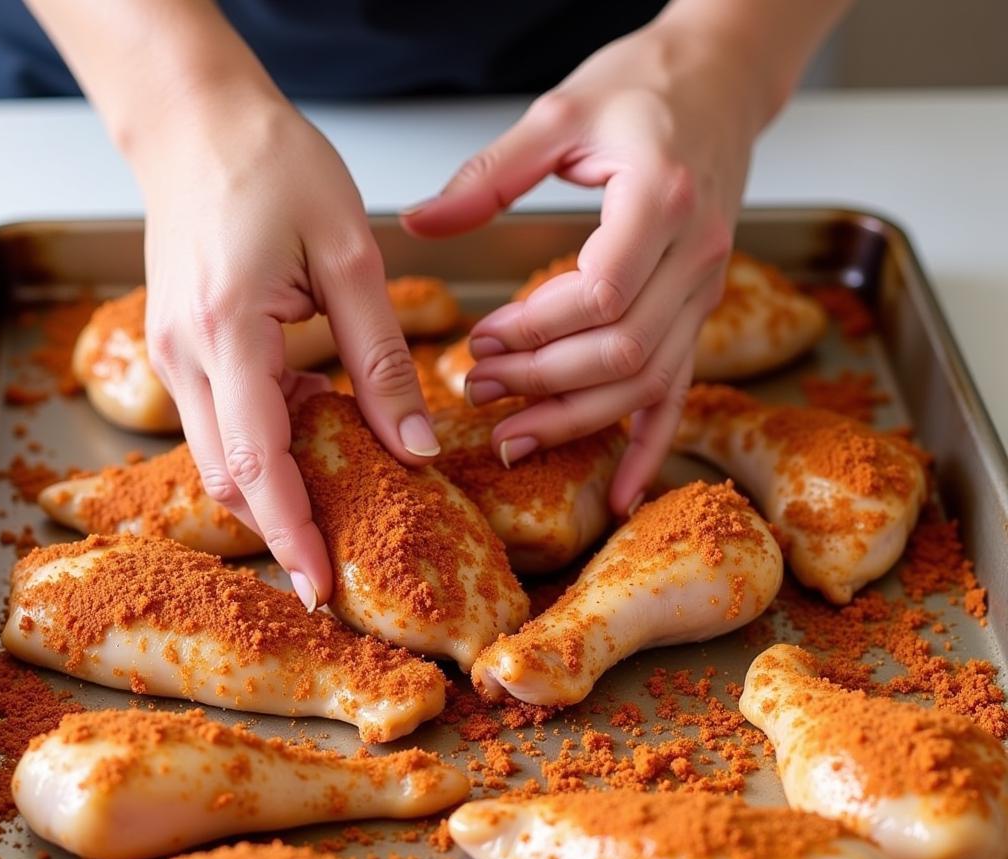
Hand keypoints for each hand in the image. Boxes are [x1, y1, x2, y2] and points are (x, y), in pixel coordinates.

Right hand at [136, 88, 437, 607]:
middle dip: (279, 532)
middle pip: (227, 477)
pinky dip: (261, 453)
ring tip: (329, 525)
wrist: (202, 123)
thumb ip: (382, 360)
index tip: (321, 587)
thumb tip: (417, 449)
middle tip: (334, 577)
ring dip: (269, 497)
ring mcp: (174, 354)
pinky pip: (218, 425)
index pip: (257, 460)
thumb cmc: (276, 166)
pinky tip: (311, 449)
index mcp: (229, 329)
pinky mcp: (182, 349)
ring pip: (217, 459)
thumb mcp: (351, 257)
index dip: (291, 531)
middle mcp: (185, 354)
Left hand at [403, 14, 768, 516]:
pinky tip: (620, 492)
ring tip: (512, 435)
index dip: (534, 330)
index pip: (600, 294)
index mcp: (661, 199)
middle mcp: (695, 255)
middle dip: (543, 382)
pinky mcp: (702, 312)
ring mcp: (706, 291)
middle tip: (479, 389)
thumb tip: (419, 225)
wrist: (721, 82)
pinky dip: (650, 447)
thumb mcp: (560, 115)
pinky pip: (681, 393)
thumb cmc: (644, 89)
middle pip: (621, 351)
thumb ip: (488, 175)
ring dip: (576, 419)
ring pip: (647, 383)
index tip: (481, 339)